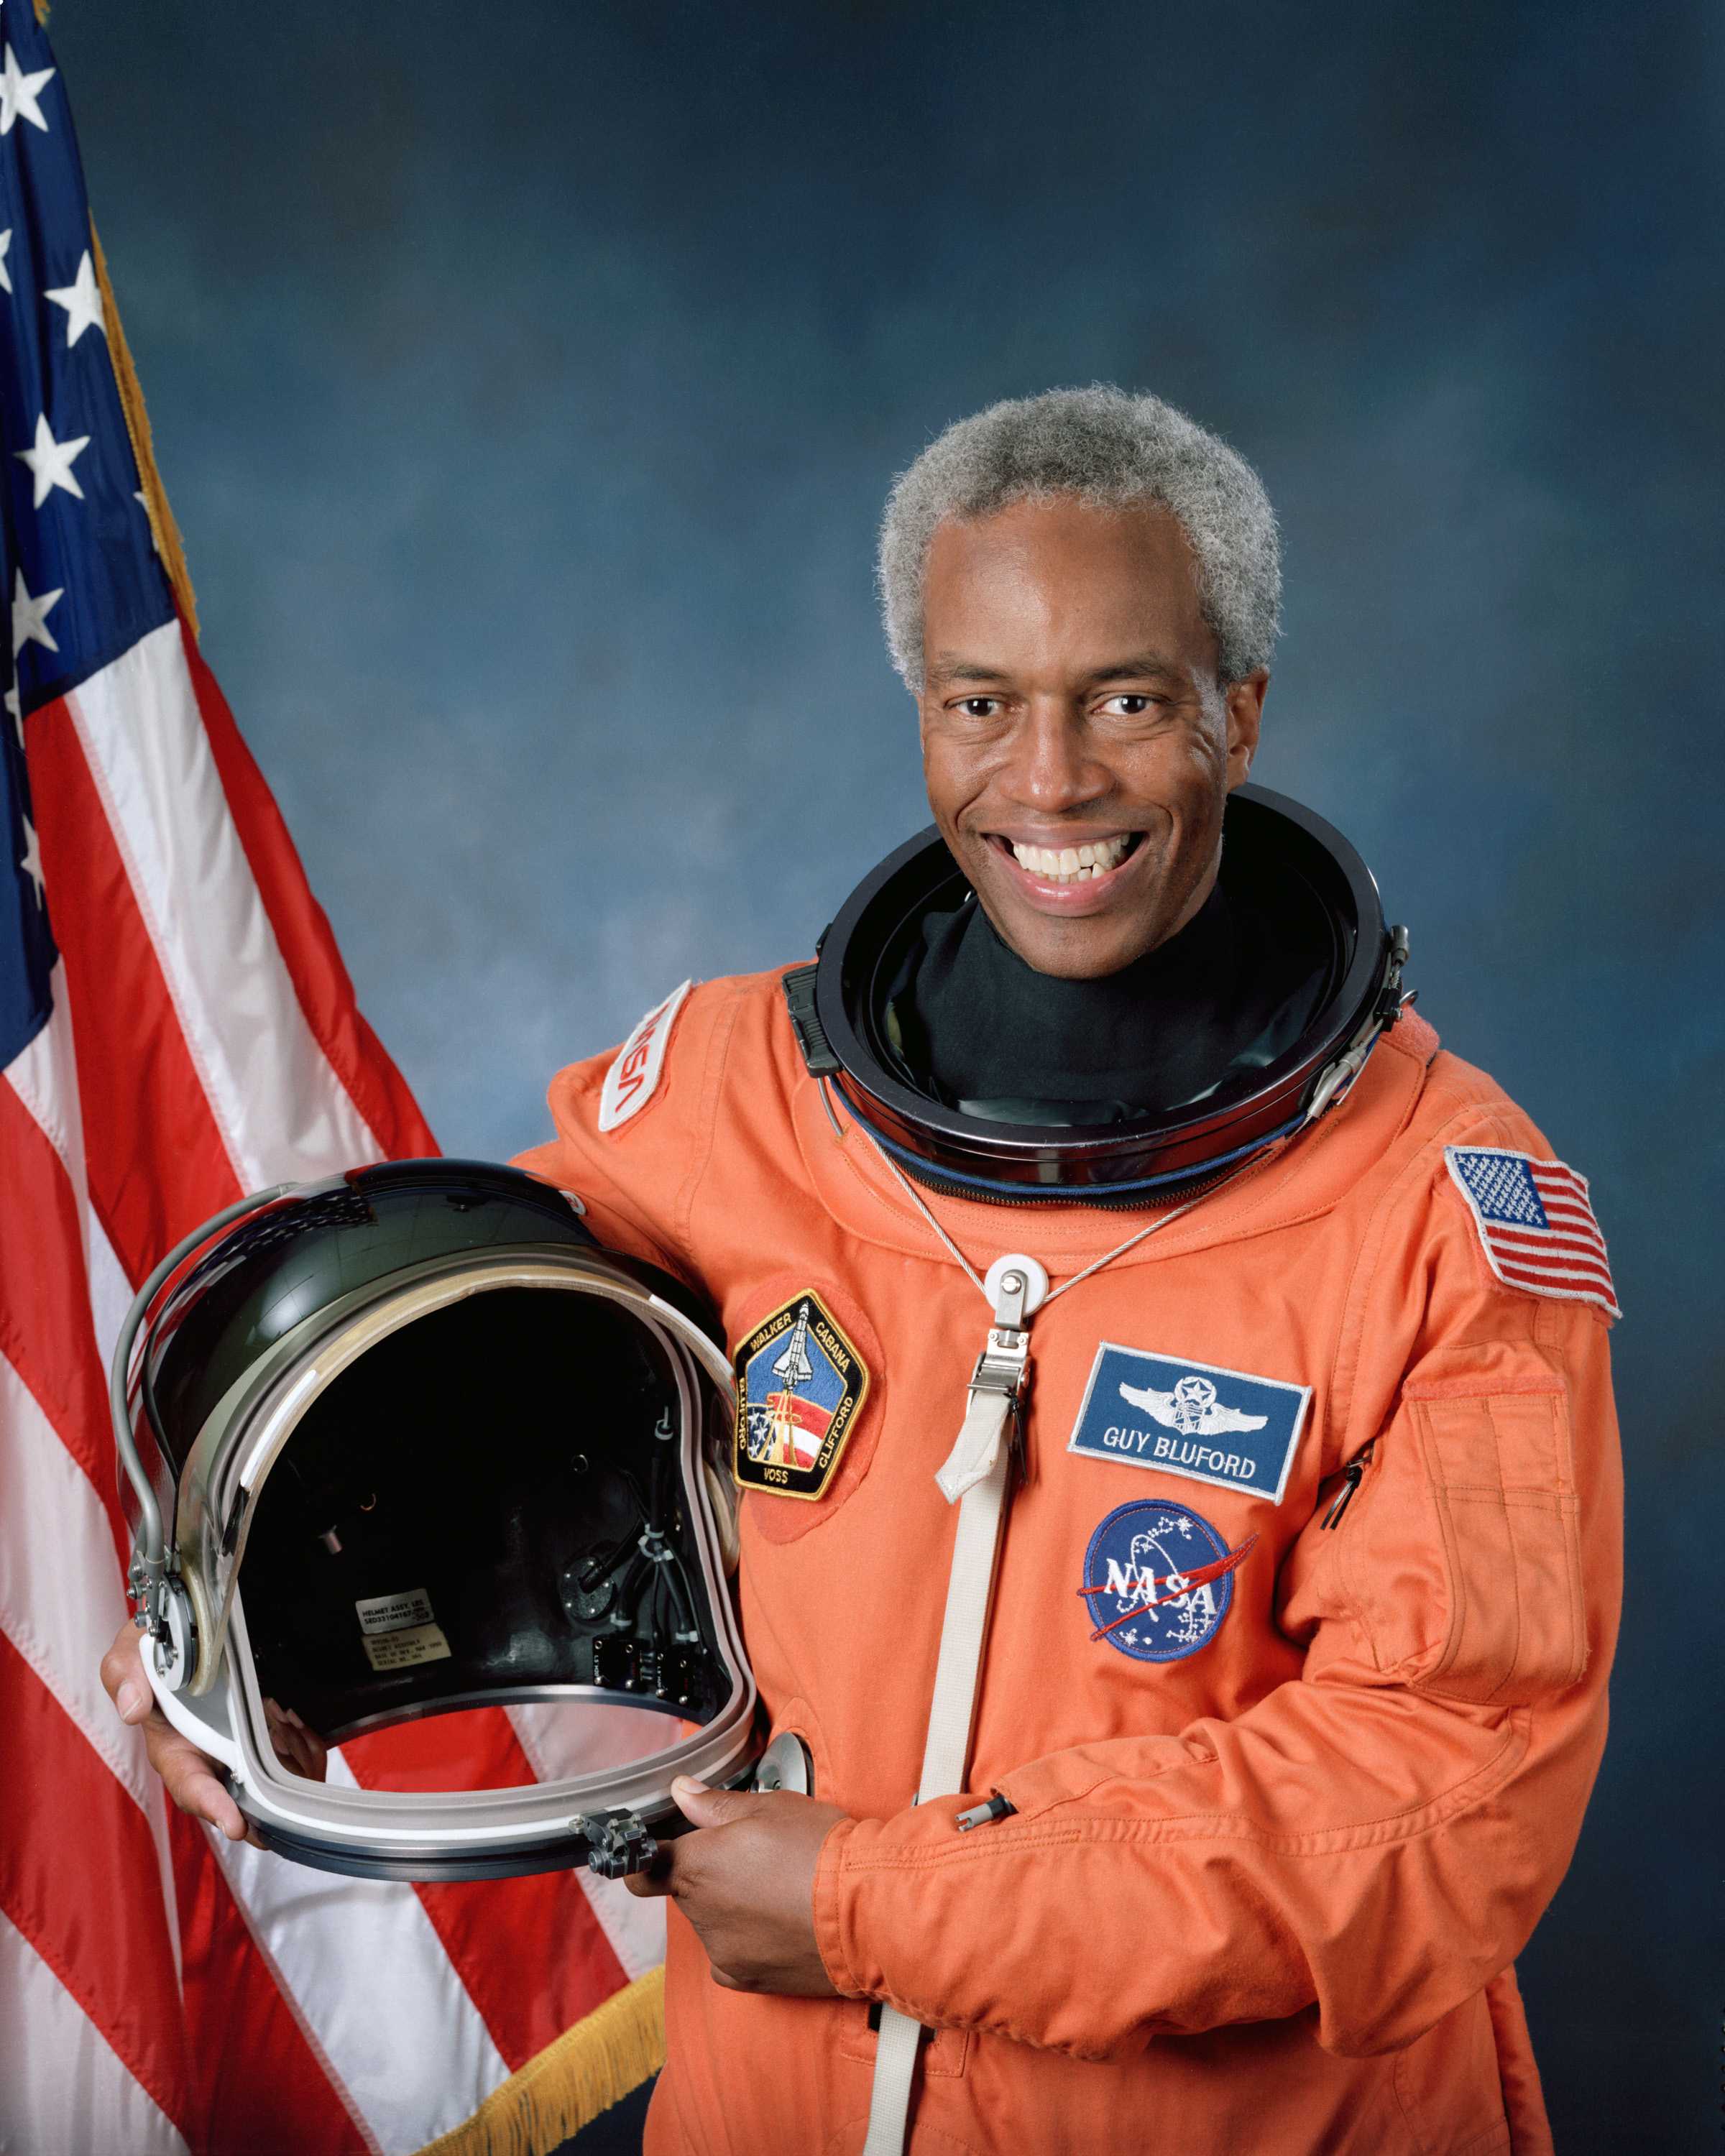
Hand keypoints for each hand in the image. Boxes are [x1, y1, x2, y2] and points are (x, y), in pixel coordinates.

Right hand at [100, 1619, 326, 1846]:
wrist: (188, 1630)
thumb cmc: (155, 1650)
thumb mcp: (131, 1653)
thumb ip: (126, 1675)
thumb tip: (132, 1709)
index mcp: (174, 1750)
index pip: (191, 1788)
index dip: (212, 1806)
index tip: (235, 1824)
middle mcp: (208, 1760)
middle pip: (241, 1798)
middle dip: (264, 1806)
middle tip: (284, 1814)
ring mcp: (242, 1752)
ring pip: (275, 1780)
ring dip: (290, 1762)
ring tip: (285, 1726)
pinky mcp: (269, 1740)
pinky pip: (297, 1755)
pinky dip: (305, 1745)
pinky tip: (296, 1722)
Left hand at [623, 1774, 848, 1994]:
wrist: (868, 1912)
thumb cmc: (820, 1851)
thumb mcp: (770, 1808)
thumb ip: (715, 1805)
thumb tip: (680, 1792)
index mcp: (697, 1866)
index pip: (641, 1871)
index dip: (646, 1859)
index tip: (662, 1850)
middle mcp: (700, 1914)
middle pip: (687, 1892)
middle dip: (710, 1875)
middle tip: (755, 1858)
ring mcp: (722, 1952)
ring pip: (713, 1922)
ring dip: (732, 1907)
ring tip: (781, 1890)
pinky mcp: (747, 1981)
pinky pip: (733, 1954)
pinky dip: (750, 1939)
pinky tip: (783, 1921)